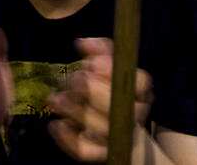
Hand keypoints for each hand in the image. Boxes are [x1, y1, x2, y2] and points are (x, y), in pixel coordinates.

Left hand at [47, 38, 152, 162]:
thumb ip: (99, 52)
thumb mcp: (109, 70)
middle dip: (92, 90)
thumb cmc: (110, 95)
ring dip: (74, 110)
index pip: (139, 82)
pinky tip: (56, 124)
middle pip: (118, 105)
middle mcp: (135, 115)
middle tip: (73, 79)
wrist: (122, 137)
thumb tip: (81, 42)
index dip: (114, 72)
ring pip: (100, 126)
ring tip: (56, 99)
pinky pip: (86, 150)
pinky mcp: (102, 154)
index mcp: (140, 93)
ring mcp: (119, 136)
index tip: (92, 63)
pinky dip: (67, 138)